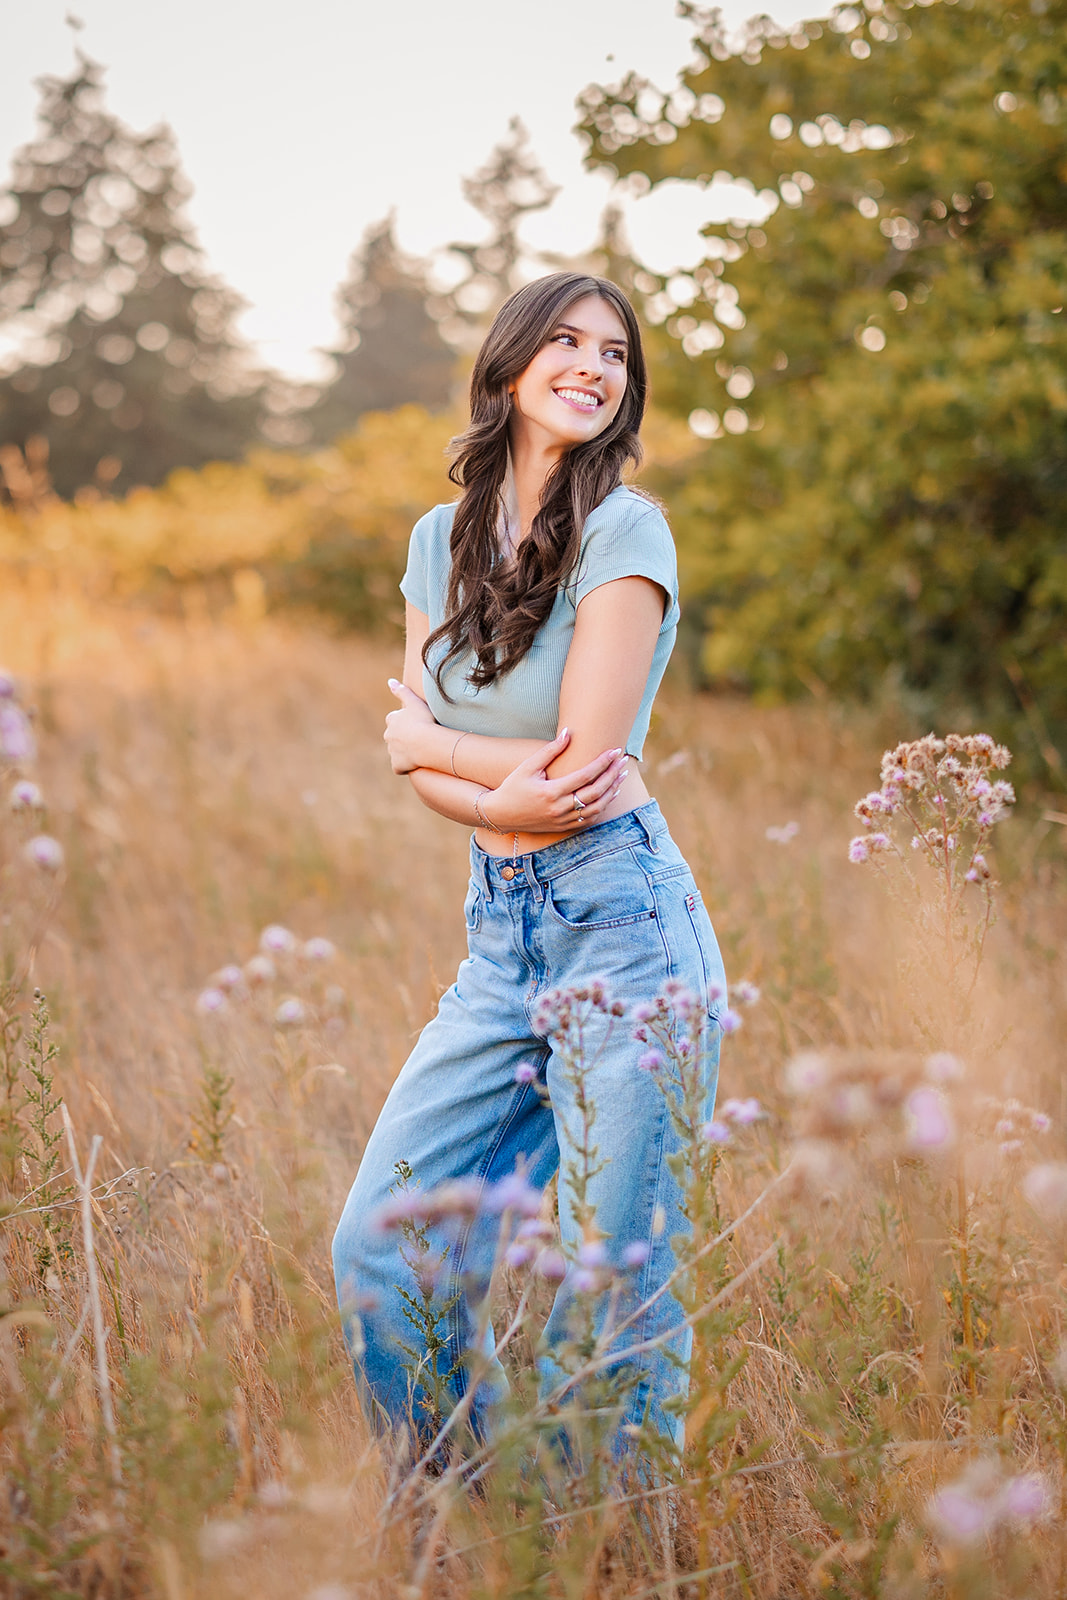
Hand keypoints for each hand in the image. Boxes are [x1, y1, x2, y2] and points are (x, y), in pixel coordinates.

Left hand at [384, 678, 435, 772]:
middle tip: (420, 738)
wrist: (427, 743)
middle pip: (395, 737)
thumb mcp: (414, 701)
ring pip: (397, 752)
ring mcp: (392, 752)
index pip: (395, 721)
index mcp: (391, 720)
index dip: (407, 723)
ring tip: (420, 751)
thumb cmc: (423, 720)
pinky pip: (400, 767)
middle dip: (404, 738)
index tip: (418, 724)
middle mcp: (388, 735)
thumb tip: (389, 681)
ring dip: (406, 752)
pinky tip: (416, 764)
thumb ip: (401, 691)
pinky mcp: (397, 765)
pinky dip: (405, 766)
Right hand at [480, 729, 627, 833]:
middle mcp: (559, 808)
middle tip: (623, 760)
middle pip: (595, 792)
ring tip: (621, 776)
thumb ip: (549, 751)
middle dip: (612, 775)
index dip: (602, 763)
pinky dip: (602, 806)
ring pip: (596, 808)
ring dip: (611, 791)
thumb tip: (568, 733)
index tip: (614, 751)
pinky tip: (609, 794)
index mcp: (551, 792)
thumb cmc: (513, 787)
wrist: (501, 815)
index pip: (585, 776)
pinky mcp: (563, 827)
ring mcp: (563, 820)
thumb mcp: (527, 767)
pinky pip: (589, 819)